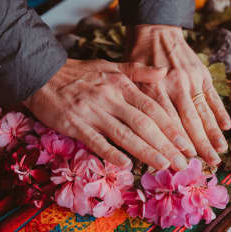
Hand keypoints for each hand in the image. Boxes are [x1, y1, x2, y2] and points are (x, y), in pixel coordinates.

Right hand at [24, 58, 189, 170]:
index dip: (171, 127)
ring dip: (146, 151)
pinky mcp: (74, 124)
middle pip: (143, 124)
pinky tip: (125, 165)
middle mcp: (109, 98)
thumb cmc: (81, 73)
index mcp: (120, 84)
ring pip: (124, 135)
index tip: (186, 143)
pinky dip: (111, 153)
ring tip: (164, 166)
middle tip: (183, 163)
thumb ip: (138, 71)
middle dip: (166, 144)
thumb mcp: (111, 65)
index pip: (152, 108)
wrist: (44, 74)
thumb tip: (163, 73)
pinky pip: (96, 141)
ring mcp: (92, 112)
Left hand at [125, 25, 230, 165]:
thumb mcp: (128, 77)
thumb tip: (137, 129)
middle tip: (207, 165)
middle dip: (198, 145)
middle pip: (188, 121)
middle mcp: (174, 86)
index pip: (166, 122)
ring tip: (219, 152)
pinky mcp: (201, 73)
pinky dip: (219, 112)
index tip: (182, 161)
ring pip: (202, 111)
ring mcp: (190, 79)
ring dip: (212, 133)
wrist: (155, 31)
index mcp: (153, 89)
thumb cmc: (137, 58)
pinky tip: (225, 127)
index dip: (174, 143)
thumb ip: (134, 100)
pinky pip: (212, 95)